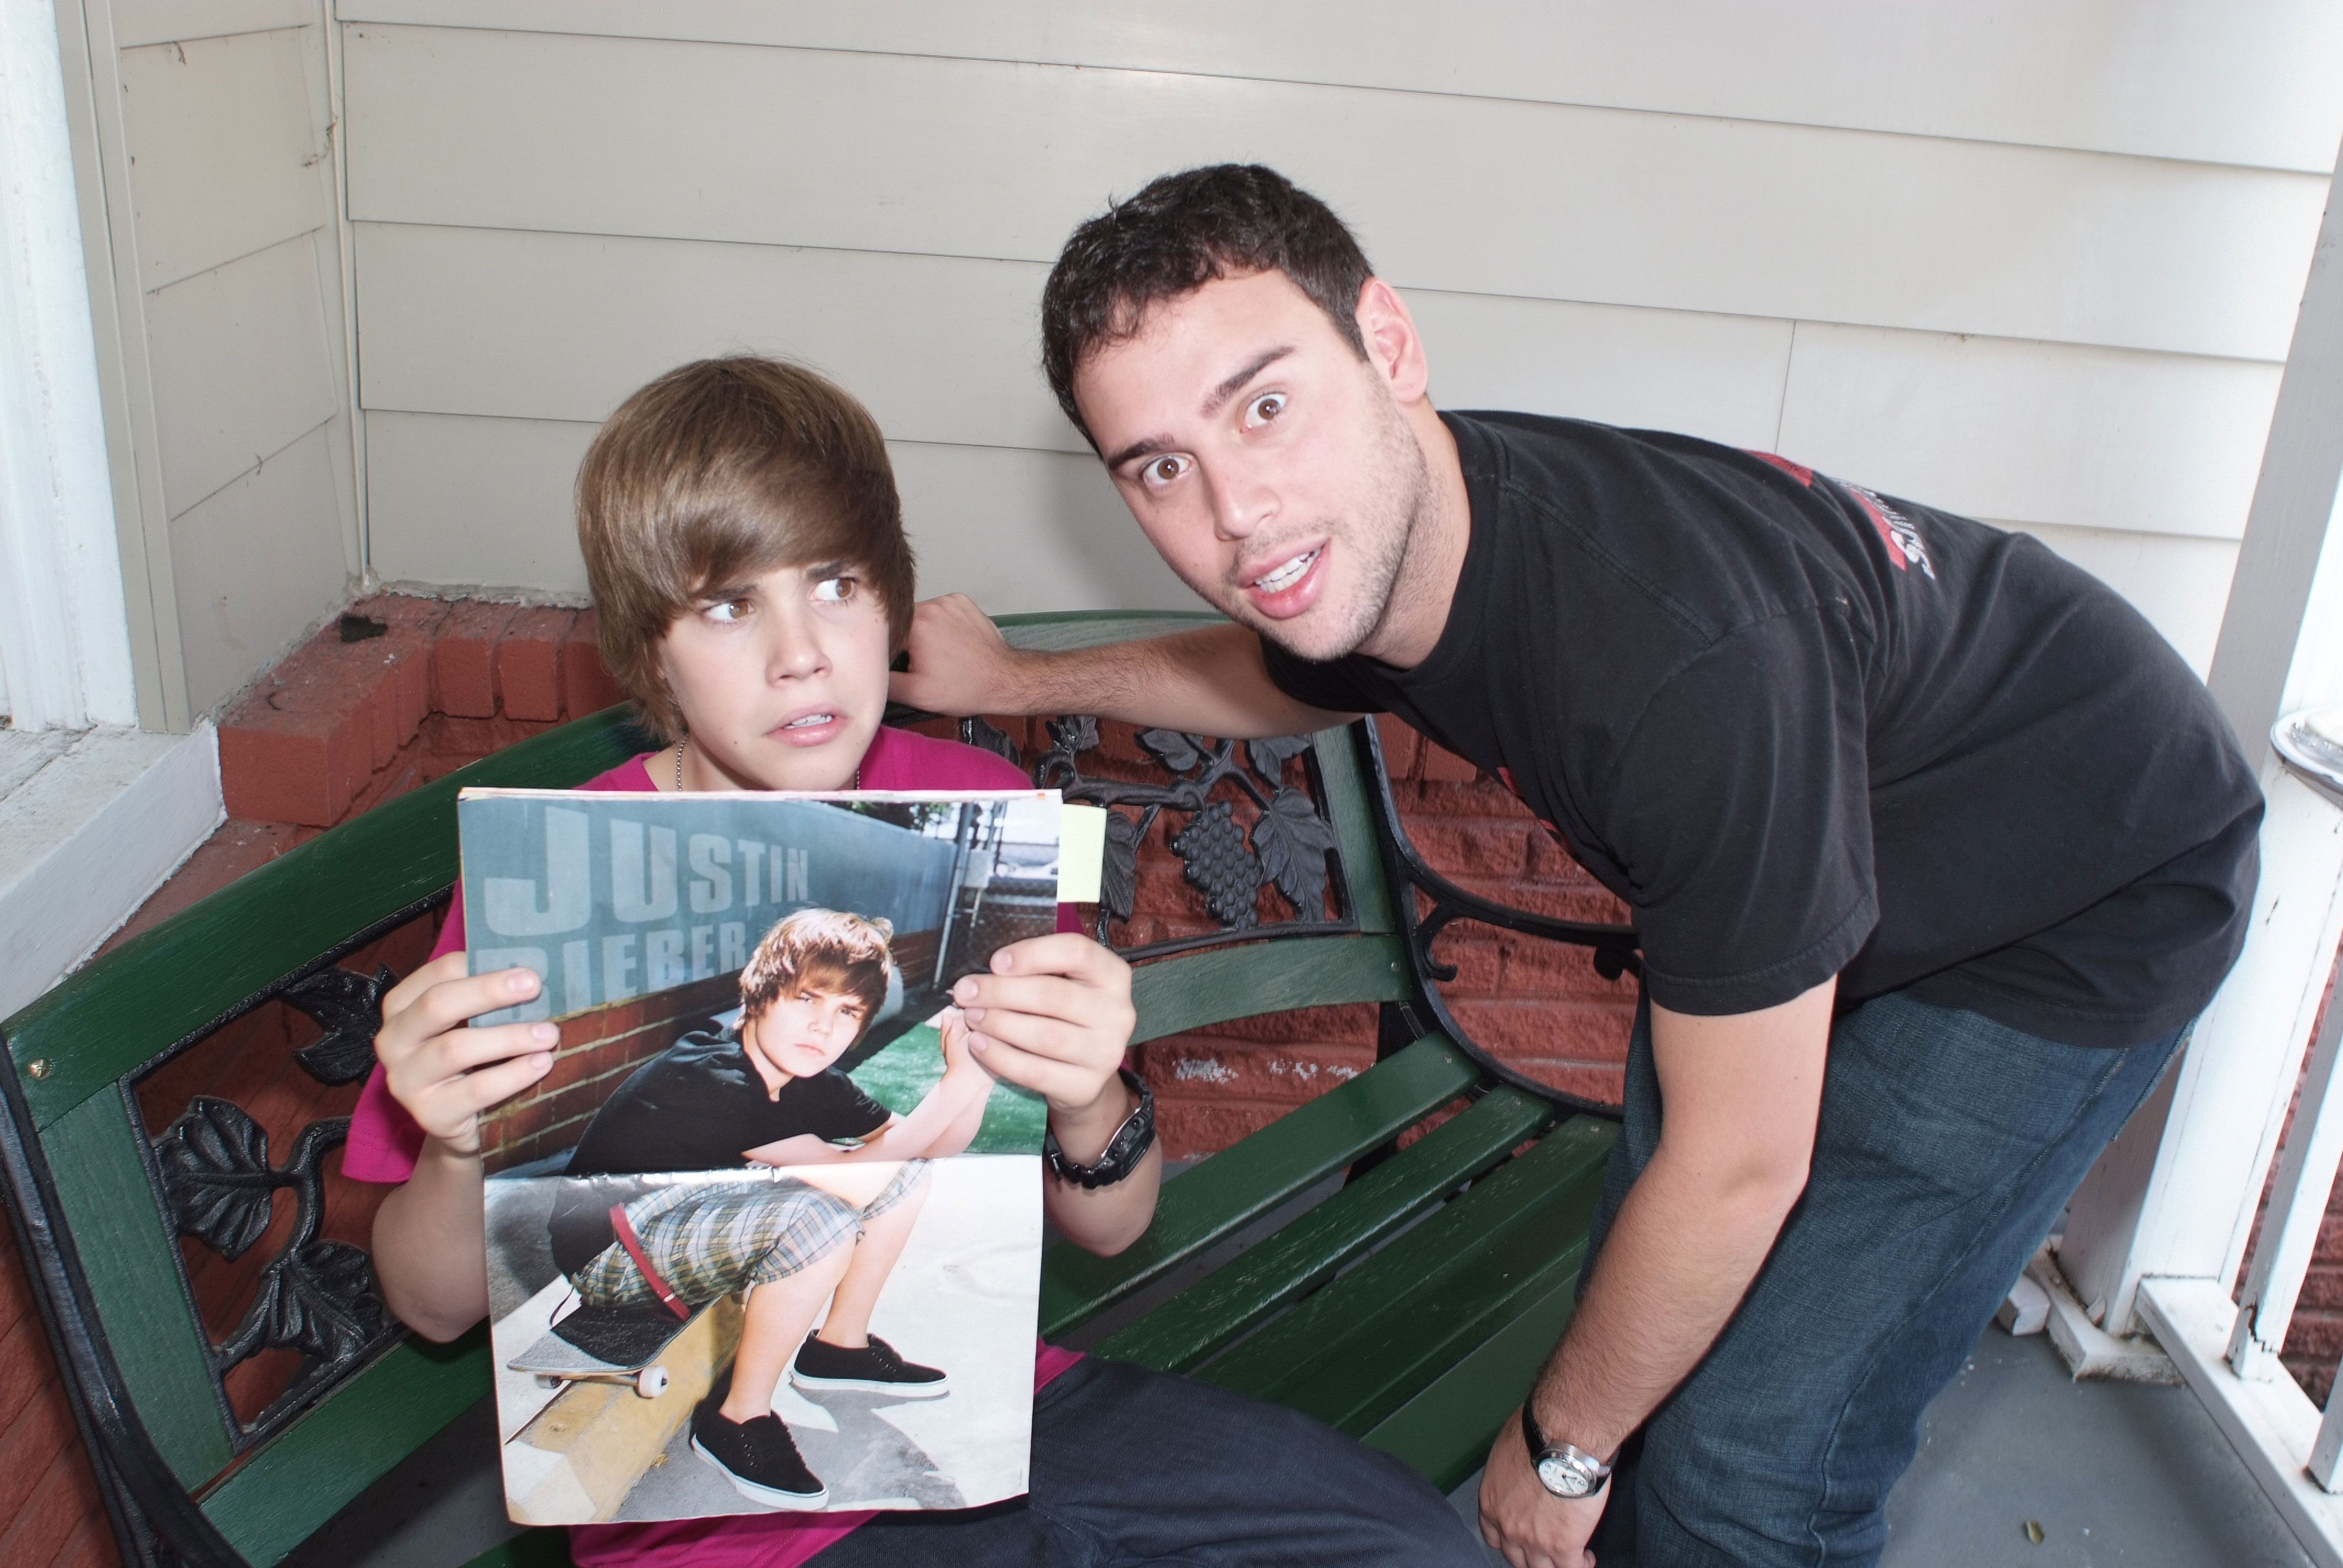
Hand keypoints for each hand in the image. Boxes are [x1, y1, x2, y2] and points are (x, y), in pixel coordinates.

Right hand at [374, 953, 556, 1157]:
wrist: (461, 1120)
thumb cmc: (472, 1058)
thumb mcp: (470, 1022)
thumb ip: (486, 997)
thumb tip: (530, 970)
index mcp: (401, 1006)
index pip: (437, 973)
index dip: (480, 965)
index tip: (525, 967)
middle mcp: (393, 1040)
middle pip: (437, 1005)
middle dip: (489, 992)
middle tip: (534, 986)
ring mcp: (406, 1080)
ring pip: (456, 1048)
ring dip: (509, 1037)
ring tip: (549, 1034)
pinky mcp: (429, 1114)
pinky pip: (476, 1090)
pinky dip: (513, 1074)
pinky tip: (541, 1064)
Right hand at [889, 593, 1028, 717]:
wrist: (1004, 679)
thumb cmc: (964, 688)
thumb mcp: (917, 694)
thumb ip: (884, 681)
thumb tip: (865, 672)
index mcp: (916, 625)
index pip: (885, 632)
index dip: (888, 651)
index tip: (898, 665)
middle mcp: (932, 605)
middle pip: (902, 621)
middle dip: (906, 640)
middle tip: (921, 662)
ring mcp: (949, 600)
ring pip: (920, 614)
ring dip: (922, 630)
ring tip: (938, 653)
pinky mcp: (962, 601)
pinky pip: (940, 609)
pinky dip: (940, 623)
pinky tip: (950, 642)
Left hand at [949, 933, 1135, 1127]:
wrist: (1085, 1074)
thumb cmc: (1065, 1016)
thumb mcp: (1064, 983)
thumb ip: (1036, 970)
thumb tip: (986, 970)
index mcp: (1113, 975)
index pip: (1077, 952)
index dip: (1033, 953)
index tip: (995, 962)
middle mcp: (1118, 1013)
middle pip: (1054, 995)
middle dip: (1001, 992)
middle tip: (966, 991)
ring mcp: (1106, 1053)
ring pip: (1044, 1035)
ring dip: (998, 1023)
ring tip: (971, 1016)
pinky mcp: (1086, 1086)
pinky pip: (1035, 1071)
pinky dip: (1000, 1057)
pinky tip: (979, 1044)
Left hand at [1479, 1407, 1602, 1567]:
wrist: (1562, 1438)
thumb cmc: (1538, 1432)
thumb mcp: (1508, 1449)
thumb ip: (1510, 1472)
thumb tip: (1520, 1469)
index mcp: (1491, 1501)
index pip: (1492, 1535)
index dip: (1507, 1539)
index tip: (1519, 1537)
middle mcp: (1507, 1526)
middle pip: (1515, 1557)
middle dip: (1530, 1554)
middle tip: (1545, 1546)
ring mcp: (1534, 1540)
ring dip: (1553, 1564)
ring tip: (1568, 1557)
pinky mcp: (1563, 1546)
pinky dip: (1580, 1566)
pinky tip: (1586, 1558)